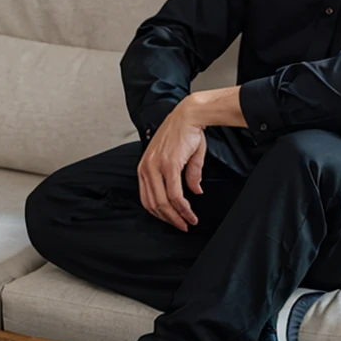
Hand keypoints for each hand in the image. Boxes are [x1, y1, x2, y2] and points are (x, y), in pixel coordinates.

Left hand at [138, 99, 205, 231]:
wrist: (190, 114)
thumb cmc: (184, 130)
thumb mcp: (183, 155)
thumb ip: (189, 175)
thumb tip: (195, 190)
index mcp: (145, 165)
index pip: (146, 198)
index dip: (160, 213)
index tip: (173, 220)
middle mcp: (146, 167)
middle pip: (153, 204)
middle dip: (169, 219)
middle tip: (182, 226)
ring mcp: (156, 166)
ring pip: (163, 202)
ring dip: (176, 217)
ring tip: (188, 222)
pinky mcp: (169, 165)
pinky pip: (175, 195)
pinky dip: (183, 208)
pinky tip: (190, 213)